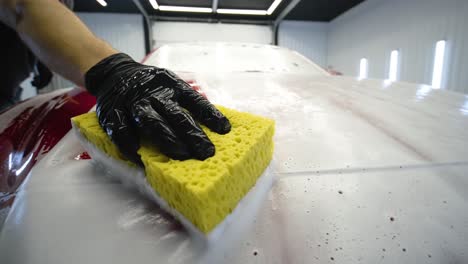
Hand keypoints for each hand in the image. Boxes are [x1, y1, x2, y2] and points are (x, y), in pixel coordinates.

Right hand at [85, 53, 230, 163]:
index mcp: (172, 86)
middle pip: (176, 115)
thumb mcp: (170, 85)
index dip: (211, 115)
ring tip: (182, 156)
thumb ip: (186, 103)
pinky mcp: (113, 113)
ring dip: (167, 140)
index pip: (195, 100)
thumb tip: (212, 127)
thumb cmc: (150, 87)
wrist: (115, 74)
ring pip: (151, 122)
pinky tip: (140, 157)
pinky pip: (121, 131)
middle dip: (193, 135)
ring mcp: (133, 103)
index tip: (225, 130)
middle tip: (206, 153)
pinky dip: (130, 144)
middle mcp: (154, 94)